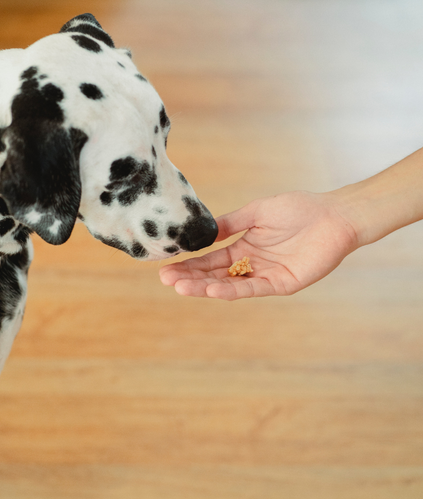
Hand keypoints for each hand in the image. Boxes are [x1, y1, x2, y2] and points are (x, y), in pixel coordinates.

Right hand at [159, 191, 358, 299]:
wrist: (333, 216)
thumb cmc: (298, 209)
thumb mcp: (257, 212)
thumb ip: (231, 223)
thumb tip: (204, 233)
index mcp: (243, 247)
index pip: (210, 260)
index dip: (189, 265)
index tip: (167, 268)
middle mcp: (250, 264)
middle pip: (214, 275)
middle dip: (190, 278)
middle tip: (166, 280)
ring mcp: (264, 275)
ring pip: (229, 284)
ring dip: (205, 287)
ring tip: (182, 288)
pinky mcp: (281, 284)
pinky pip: (252, 288)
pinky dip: (232, 289)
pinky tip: (212, 289)